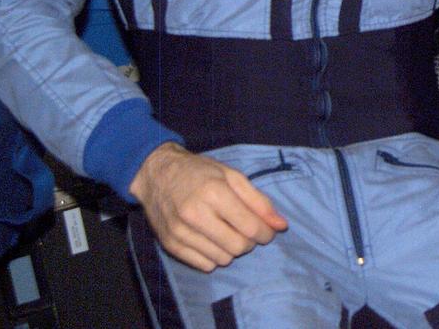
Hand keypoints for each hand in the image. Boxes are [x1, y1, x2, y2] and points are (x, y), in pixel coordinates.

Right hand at [130, 143, 286, 271]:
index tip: (268, 230)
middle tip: (247, 230)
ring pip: (223, 259)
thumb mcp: (232, 176)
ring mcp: (180, 233)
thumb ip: (259, 201)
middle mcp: (195, 215)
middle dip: (250, 242)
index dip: (265, 232)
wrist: (156, 175)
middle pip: (238, 246)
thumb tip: (281, 225)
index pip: (250, 227)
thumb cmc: (199, 172)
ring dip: (232, 250)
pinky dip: (215, 257)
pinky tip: (212, 240)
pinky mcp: (170, 246)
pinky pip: (204, 265)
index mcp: (214, 193)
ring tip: (228, 232)